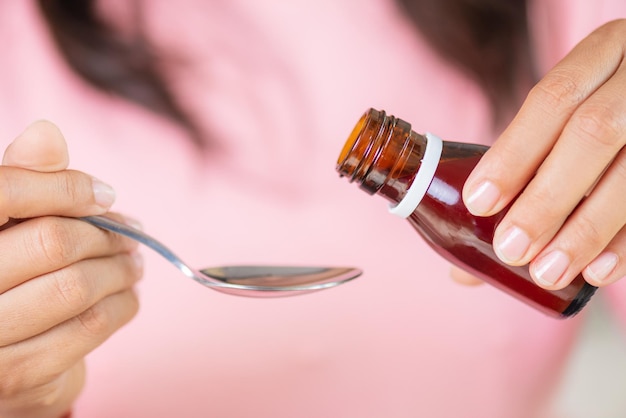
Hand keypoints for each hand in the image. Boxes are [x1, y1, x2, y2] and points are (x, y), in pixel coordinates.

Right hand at [0, 121, 142, 417]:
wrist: (0, 353)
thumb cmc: (6, 272)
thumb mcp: (6, 221)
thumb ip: (24, 178)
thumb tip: (48, 131)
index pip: (6, 192)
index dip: (66, 188)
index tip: (107, 195)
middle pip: (53, 242)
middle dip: (107, 233)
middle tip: (133, 231)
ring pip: (76, 288)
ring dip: (122, 269)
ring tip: (135, 260)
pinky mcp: (15, 375)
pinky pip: (88, 329)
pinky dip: (122, 306)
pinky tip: (128, 294)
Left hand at [461, 19, 625, 290]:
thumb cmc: (599, 118)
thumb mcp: (570, 117)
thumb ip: (522, 170)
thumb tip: (464, 265)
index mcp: (604, 53)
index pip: (553, 98)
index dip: (513, 152)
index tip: (478, 202)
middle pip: (592, 133)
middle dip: (546, 198)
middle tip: (510, 249)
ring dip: (587, 229)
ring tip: (548, 272)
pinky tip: (597, 271)